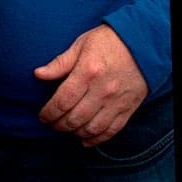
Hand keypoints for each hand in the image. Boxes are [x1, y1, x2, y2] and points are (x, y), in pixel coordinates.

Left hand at [34, 25, 147, 146]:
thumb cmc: (108, 41)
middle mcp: (102, 90)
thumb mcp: (81, 44)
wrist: (143, 42)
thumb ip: (59, 63)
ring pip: (91, 128)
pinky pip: (111, 130)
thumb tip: (38, 74)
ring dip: (75, 133)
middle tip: (52, 124)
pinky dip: (97, 139)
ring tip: (66, 129)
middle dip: (59, 125)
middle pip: (75, 118)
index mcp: (87, 72)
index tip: (43, 116)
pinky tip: (85, 140)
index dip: (49, 113)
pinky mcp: (128, 108)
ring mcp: (116, 102)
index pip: (62, 101)